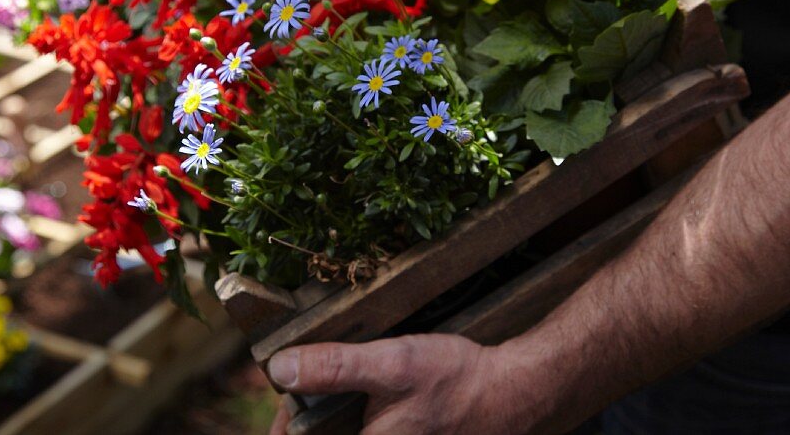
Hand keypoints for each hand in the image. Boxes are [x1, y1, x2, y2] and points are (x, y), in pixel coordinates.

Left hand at [266, 333, 542, 434]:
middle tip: (305, 374)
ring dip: (326, 415)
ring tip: (328, 379)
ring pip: (338, 434)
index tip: (285, 387)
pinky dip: (350, 418)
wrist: (510, 393)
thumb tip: (279, 367)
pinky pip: (360, 431)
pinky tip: (360, 393)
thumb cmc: (455, 382)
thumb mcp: (393, 363)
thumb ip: (334, 367)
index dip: (283, 423)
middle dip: (303, 415)